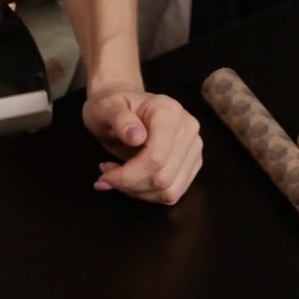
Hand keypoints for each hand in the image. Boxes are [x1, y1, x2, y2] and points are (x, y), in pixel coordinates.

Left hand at [83, 82, 203, 204]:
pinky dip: (149, 194)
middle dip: (130, 184)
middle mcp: (188, 129)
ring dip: (139, 191)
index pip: (156, 158)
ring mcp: (194, 148)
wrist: (123, 104)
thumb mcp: (106, 108)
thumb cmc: (112, 106)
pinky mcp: (193, 163)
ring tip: (119, 176)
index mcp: (169, 112)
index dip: (128, 175)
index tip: (104, 175)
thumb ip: (120, 119)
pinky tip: (134, 180)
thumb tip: (137, 137)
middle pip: (163, 177)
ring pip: (169, 190)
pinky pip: (174, 192)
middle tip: (107, 176)